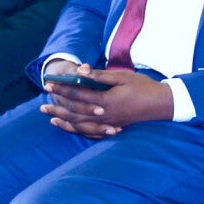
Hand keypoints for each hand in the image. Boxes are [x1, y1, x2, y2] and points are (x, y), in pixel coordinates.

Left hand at [39, 64, 173, 137]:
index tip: (49, 85)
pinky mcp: (113, 128)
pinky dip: (79, 130)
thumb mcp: (121, 77)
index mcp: (105, 100)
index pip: (78, 95)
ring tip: (50, 117)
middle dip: (58, 107)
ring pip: (81, 125)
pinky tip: (70, 127)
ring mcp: (108, 124)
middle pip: (75, 113)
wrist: (161, 104)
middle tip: (42, 105)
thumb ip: (99, 76)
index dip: (62, 90)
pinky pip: (92, 133)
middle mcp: (104, 115)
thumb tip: (80, 71)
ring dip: (64, 121)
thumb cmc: (142, 87)